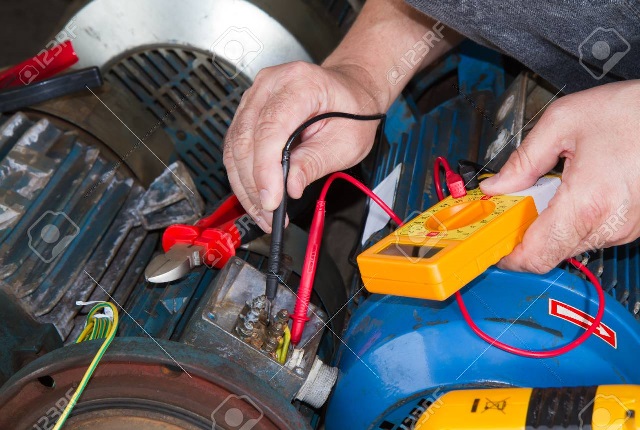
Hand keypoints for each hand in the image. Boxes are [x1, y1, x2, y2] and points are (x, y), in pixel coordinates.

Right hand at [223, 62, 386, 231]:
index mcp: (300, 84)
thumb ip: (315, 162)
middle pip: (245, 139)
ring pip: (234, 146)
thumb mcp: (346, 141)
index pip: (270, 128)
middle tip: (269, 214)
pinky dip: (243, 175)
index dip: (266, 169)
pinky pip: (236, 146)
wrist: (350, 90)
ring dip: (245, 185)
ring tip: (263, 212)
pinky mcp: (248, 111)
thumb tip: (290, 187)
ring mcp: (256, 95)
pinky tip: (256, 196)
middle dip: (254, 184)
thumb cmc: (353, 110)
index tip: (271, 201)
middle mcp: (271, 84)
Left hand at [480, 80, 639, 272]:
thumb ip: (523, 160)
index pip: (536, 256)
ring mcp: (625, 229)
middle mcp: (609, 225)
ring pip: (571, 243)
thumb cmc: (633, 111)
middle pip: (550, 251)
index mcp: (586, 203)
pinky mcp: (634, 225)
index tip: (494, 241)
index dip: (509, 256)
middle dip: (527, 231)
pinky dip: (575, 217)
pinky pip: (593, 232)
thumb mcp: (563, 122)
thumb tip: (496, 186)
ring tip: (556, 185)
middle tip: (518, 201)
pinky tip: (579, 187)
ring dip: (552, 222)